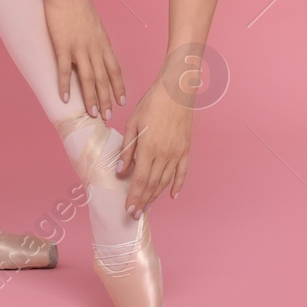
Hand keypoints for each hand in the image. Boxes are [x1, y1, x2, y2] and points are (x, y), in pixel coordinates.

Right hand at [41, 0, 125, 119]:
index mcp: (103, 42)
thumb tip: (98, 48)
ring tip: (93, 114)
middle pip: (103, 78)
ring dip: (91, 98)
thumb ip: (96, 37)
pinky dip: (65, 85)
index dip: (119, 86)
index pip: (115, 69)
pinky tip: (65, 98)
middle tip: (109, 117)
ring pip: (88, 78)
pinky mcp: (63, 45)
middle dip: (107, 99)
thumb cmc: (78, 2)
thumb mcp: (94, 22)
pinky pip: (65, 69)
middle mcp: (95, 47)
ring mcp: (79, 47)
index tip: (122, 101)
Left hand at [116, 69, 192, 217]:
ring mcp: (177, 153)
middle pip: (152, 184)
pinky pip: (182, 172)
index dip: (134, 196)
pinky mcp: (186, 149)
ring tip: (148, 207)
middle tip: (135, 215)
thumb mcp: (133, 123)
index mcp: (149, 148)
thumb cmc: (151, 103)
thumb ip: (127, 150)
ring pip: (166, 181)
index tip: (129, 209)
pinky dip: (177, 185)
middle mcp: (165, 154)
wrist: (176, 91)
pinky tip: (172, 195)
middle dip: (143, 201)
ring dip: (156, 196)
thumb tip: (121, 171)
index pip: (140, 180)